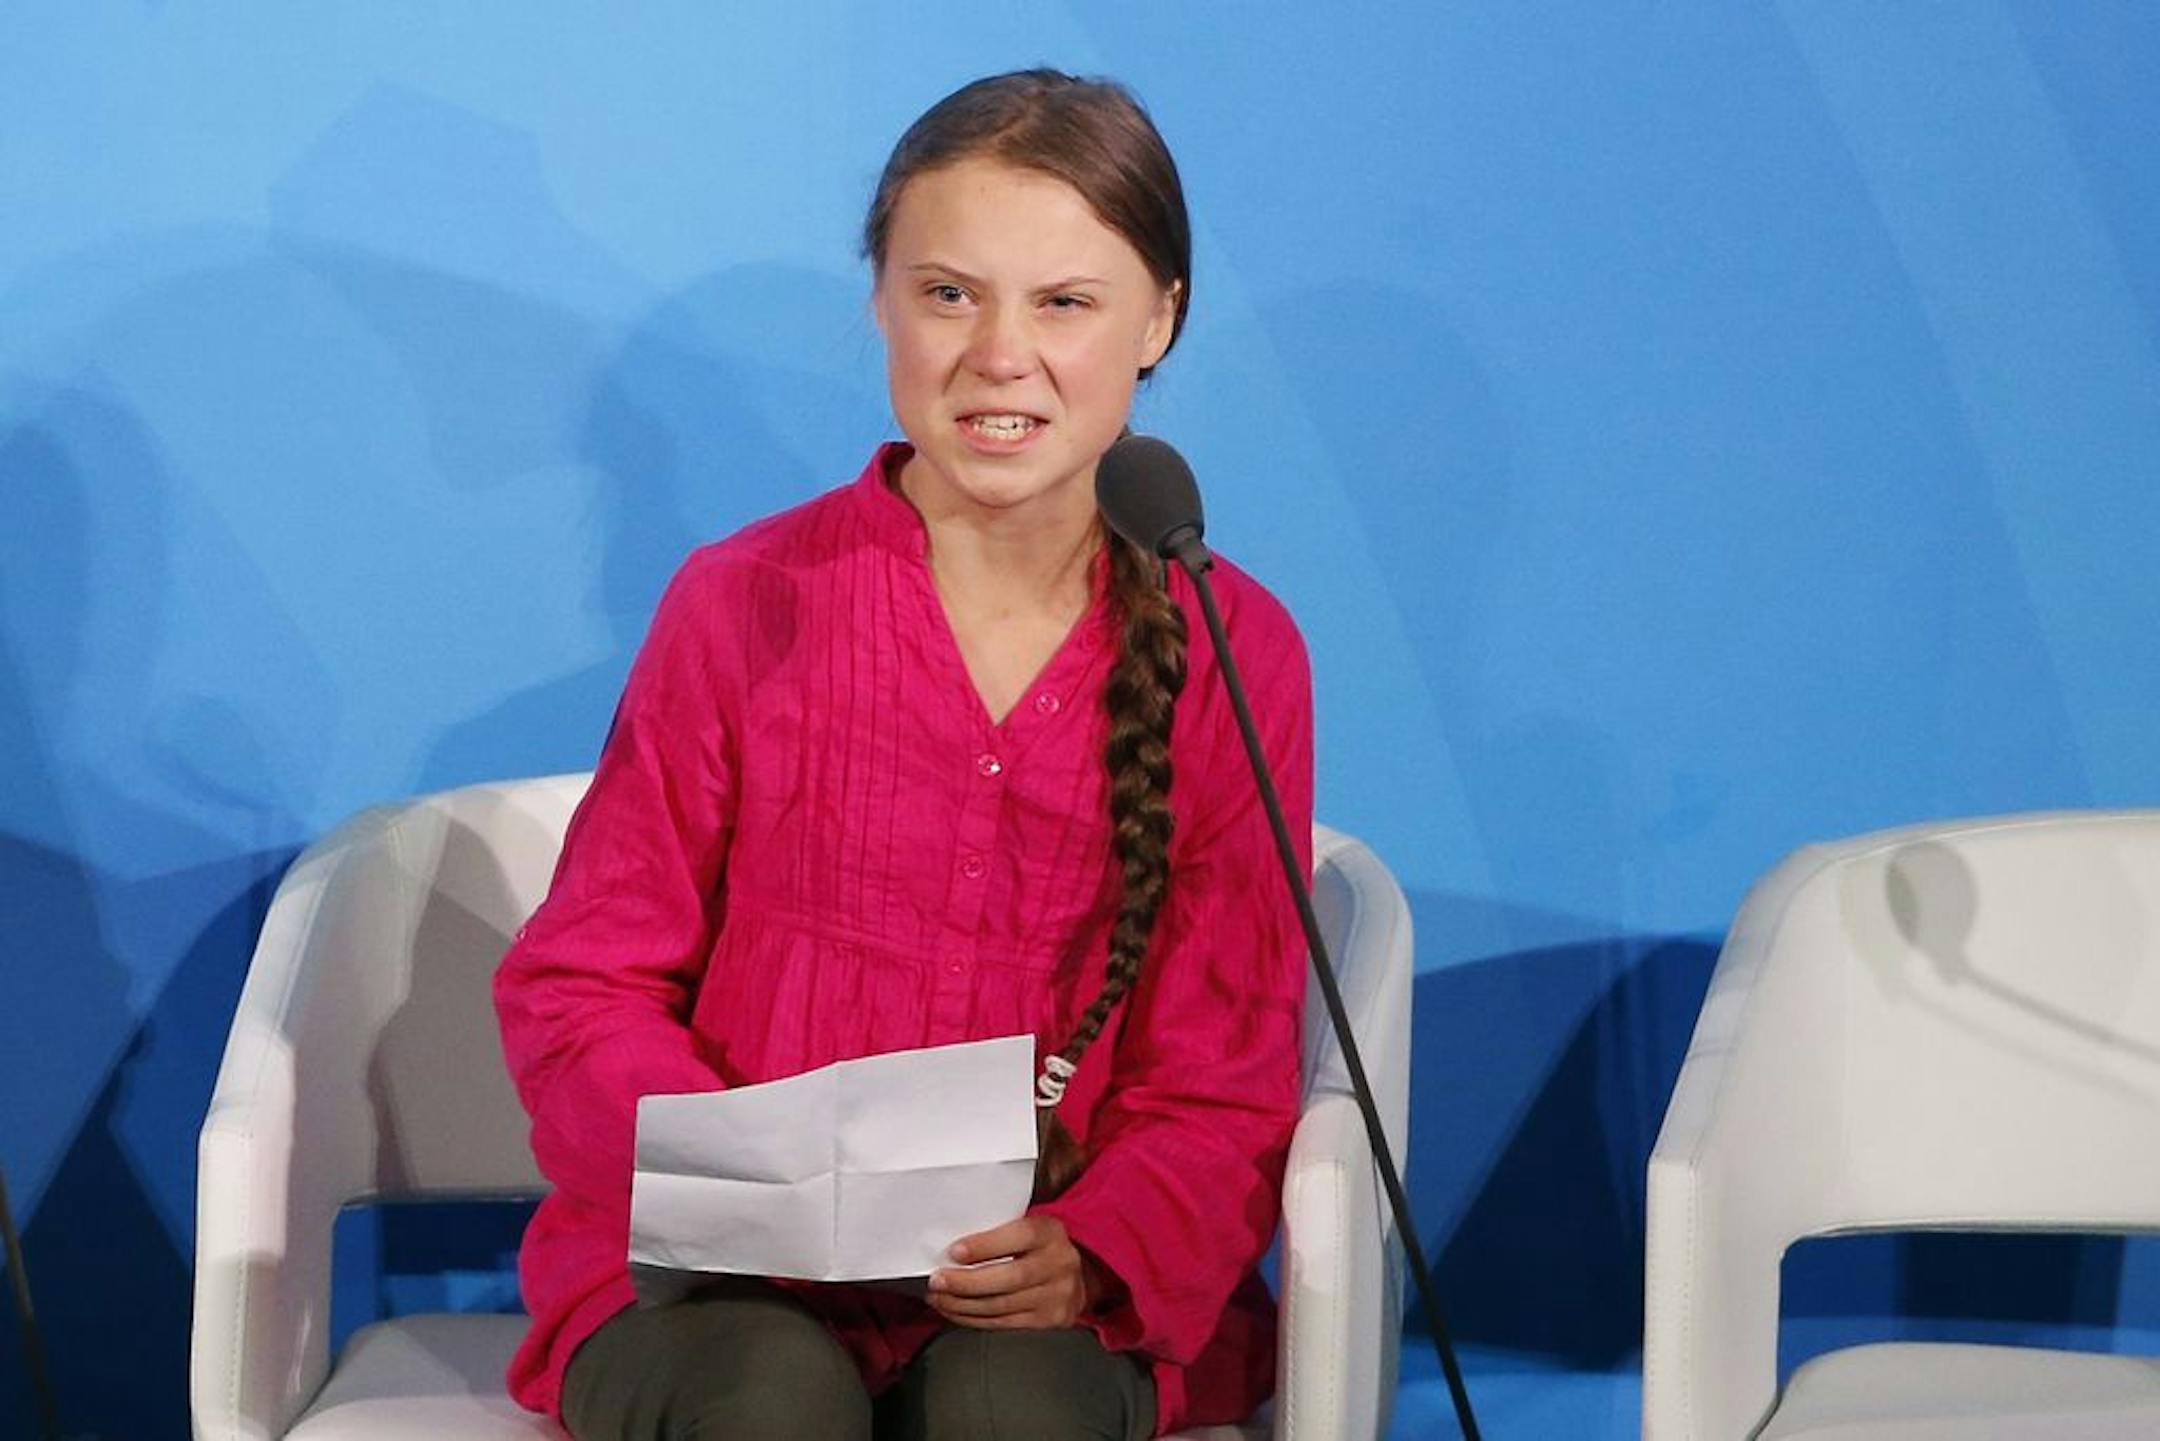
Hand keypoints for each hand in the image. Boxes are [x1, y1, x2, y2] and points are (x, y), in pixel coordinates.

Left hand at [927, 1215, 1094, 1328]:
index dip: (985, 1245)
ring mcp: (1057, 1296)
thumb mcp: (1029, 1226)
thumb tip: (948, 1238)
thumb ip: (1000, 1228)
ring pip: (1002, 1305)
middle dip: (967, 1282)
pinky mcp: (1049, 1321)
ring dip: (962, 1304)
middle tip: (937, 1281)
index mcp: (1051, 1232)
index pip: (1020, 1236)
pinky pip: (1003, 1323)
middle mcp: (1059, 1264)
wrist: (1077, 1276)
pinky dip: (973, 1319)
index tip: (954, 1252)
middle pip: (1009, 1278)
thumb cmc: (1037, 1247)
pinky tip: (954, 1311)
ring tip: (937, 1297)